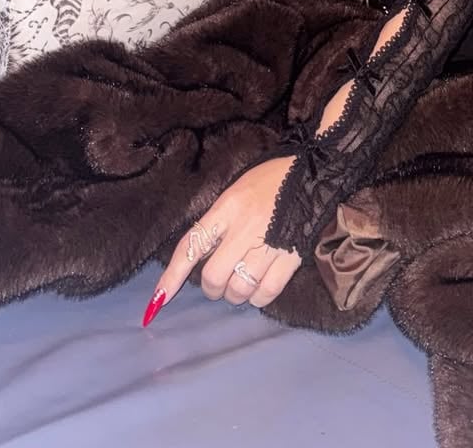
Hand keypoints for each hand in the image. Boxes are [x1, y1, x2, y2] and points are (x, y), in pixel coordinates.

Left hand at [144, 157, 300, 323]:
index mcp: (228, 207)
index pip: (192, 244)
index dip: (172, 275)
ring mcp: (269, 244)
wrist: (314, 172)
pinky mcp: (291, 257)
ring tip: (240, 282)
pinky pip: (266, 293)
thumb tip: (198, 258)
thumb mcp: (235, 191)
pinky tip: (259, 288)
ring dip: (235, 293)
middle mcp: (244, 227)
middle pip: (213, 276)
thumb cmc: (270, 180)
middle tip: (219, 281)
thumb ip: (217, 222)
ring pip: (239, 289)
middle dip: (212, 286)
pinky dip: (258, 297)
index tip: (158, 299)